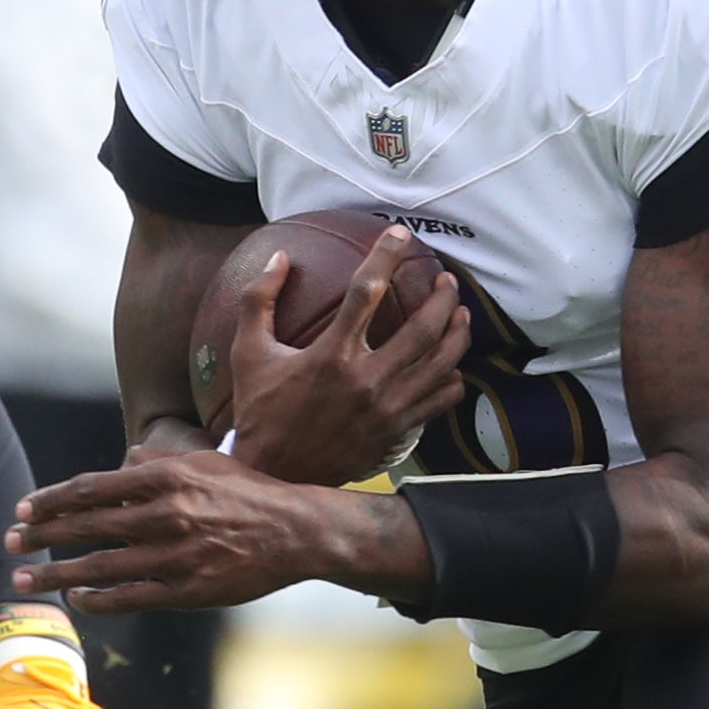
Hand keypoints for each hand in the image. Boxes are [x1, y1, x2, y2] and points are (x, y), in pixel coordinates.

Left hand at [11, 451, 419, 614]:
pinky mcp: (188, 589)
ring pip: (100, 567)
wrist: (298, 532)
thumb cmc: (248, 493)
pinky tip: (75, 599)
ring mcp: (176, 555)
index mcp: (166, 479)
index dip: (50, 501)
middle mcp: (166, 515)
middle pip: (86, 527)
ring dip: (56, 573)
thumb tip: (121, 463)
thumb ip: (158, 461)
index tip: (22, 509)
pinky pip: (131, 597)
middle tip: (9, 541)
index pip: (91, 489)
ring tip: (24, 577)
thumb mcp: (204, 462)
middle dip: (41, 535)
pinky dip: (98, 600)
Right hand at [224, 228, 469, 483]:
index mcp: (329, 355)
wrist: (274, 473)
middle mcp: (365, 380)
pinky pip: (440, 400)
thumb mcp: (247, 352)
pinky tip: (450, 366)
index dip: (385, 256)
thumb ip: (258, 300)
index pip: (365, 291)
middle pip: (423, 328)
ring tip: (460, 314)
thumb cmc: (260, 411)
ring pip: (441, 364)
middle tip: (446, 281)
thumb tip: (278, 258)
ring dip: (457, 333)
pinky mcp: (396, 431)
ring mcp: (386, 408)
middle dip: (443, 297)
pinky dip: (451, 379)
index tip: (399, 235)